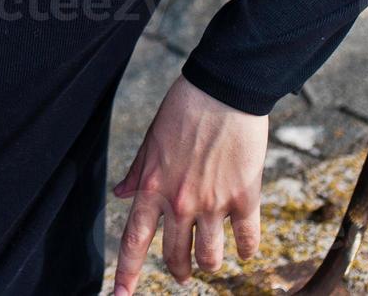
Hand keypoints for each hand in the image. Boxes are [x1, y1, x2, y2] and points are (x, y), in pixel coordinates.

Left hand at [111, 74, 268, 292]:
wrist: (222, 91)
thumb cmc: (183, 111)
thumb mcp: (150, 142)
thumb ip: (136, 174)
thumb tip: (120, 195)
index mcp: (152, 188)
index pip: (133, 241)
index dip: (125, 274)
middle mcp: (180, 202)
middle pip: (175, 256)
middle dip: (178, 271)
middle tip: (182, 275)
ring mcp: (213, 203)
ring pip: (211, 258)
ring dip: (210, 265)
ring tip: (210, 262)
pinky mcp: (244, 197)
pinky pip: (247, 239)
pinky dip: (247, 250)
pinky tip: (245, 250)